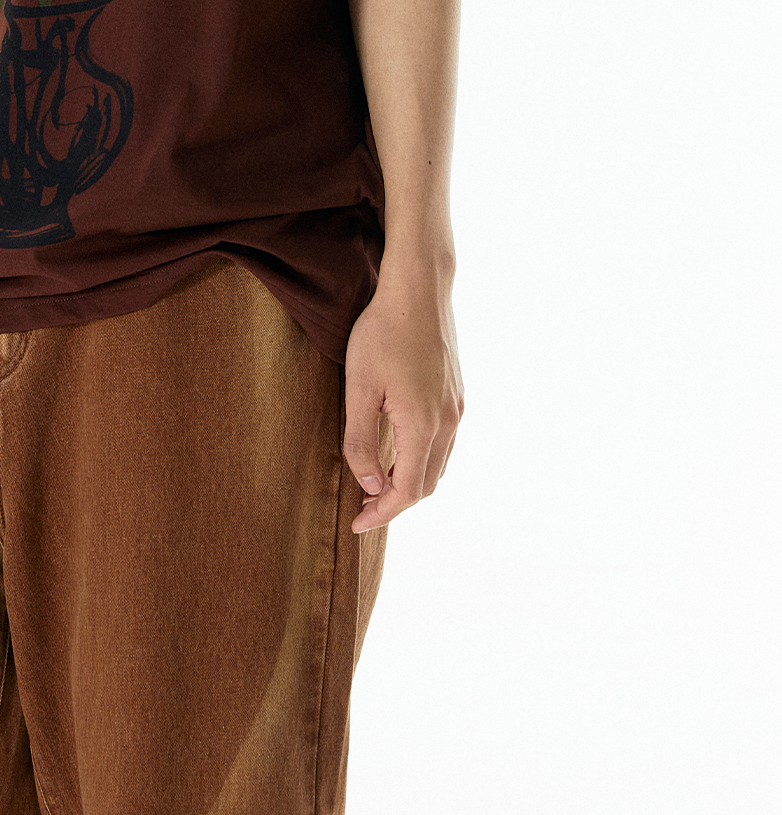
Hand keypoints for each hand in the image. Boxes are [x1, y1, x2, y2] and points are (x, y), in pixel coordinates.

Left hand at [342, 268, 464, 533]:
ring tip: (376, 484)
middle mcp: (449, 422)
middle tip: (362, 507)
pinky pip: (444, 443)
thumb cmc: (382, 333)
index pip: (408, 491)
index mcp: (424, 425)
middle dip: (394, 502)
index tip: (357, 524)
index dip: (382, 513)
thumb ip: (361, 442)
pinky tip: (399, 451)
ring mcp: (457, 407)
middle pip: (427, 484)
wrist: (418, 289)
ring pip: (438, 464)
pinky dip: (422, 459)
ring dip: (410, 481)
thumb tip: (370, 486)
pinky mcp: (457, 393)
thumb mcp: (359, 388)